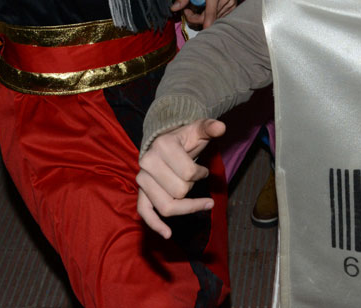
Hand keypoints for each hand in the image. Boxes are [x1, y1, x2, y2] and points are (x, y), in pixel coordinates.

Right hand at [137, 118, 225, 237]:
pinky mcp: (140, 193)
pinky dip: (156, 224)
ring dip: (185, 206)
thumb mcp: (198, 129)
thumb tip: (220, 128)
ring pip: (167, 205)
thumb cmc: (185, 138)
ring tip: (197, 201)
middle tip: (192, 177)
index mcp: (162, 145)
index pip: (188, 173)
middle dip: (192, 186)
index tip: (203, 170)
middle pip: (179, 191)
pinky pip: (144, 212)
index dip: (201, 174)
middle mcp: (147, 162)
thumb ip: (209, 127)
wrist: (164, 142)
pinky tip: (168, 234)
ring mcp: (142, 180)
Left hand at [172, 0, 236, 27]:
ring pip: (215, 18)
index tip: (188, 14)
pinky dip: (213, 13)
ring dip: (205, 15)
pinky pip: (222, 15)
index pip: (209, 18)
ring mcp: (231, 2)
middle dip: (196, 16)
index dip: (197, 21)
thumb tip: (174, 8)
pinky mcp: (234, 4)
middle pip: (209, 20)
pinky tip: (208, 4)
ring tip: (199, 3)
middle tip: (188, 7)